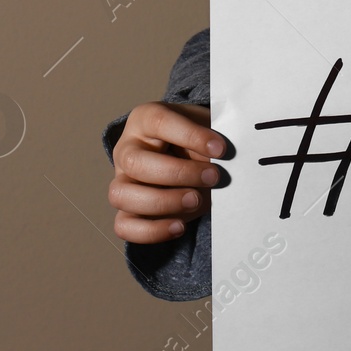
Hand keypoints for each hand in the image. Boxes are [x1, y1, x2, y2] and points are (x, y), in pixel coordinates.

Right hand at [109, 101, 227, 243]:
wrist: (188, 155)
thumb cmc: (197, 138)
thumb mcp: (206, 128)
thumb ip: (212, 141)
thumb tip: (229, 162)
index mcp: (145, 119)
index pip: (159, 122)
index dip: (191, 136)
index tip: (222, 149)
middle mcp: (127, 149)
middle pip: (135, 162)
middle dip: (179, 173)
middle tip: (213, 177)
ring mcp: (122, 181)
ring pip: (121, 195)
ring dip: (162, 202)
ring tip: (196, 201)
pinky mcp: (126, 209)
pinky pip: (124, 226)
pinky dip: (151, 231)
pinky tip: (179, 226)